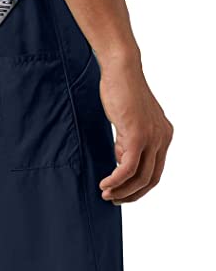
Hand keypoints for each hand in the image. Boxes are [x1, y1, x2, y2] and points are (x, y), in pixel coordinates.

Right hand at [98, 56, 172, 203]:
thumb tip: (120, 159)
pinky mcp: (138, 135)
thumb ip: (127, 140)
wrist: (121, 70)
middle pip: (151, 179)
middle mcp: (163, 138)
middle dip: (131, 194)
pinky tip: (105, 183)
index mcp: (163, 135)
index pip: (155, 171)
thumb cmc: (120, 90)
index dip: (138, 188)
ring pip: (140, 177)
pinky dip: (116, 179)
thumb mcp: (127, 121)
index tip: (121, 193)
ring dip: (121, 190)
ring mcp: (152, 137)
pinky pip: (127, 167)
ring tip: (105, 194)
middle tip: (113, 200)